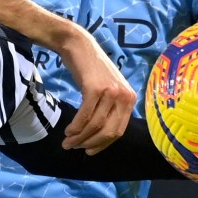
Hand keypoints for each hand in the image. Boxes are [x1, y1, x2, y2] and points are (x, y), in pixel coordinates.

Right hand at [59, 30, 134, 153]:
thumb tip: (100, 137)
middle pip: (108, 131)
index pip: (119, 131)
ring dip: (79, 137)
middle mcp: (124, 96)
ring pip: (95, 125)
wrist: (79, 46)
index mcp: (130, 99)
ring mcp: (111, 92)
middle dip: (90, 144)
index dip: (103, 145)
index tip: (89, 151)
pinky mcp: (95, 88)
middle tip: (74, 148)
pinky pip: (85, 115)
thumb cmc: (91, 69)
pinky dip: (75, 127)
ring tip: (67, 142)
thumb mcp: (108, 89)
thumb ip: (110, 109)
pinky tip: (68, 131)